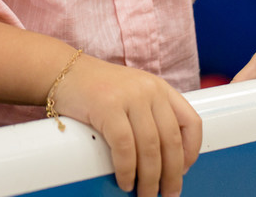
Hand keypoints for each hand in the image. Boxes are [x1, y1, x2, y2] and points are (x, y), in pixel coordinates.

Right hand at [51, 55, 200, 196]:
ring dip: (149, 178)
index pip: (191, 122)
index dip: (192, 151)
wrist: (63, 71)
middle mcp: (149, 90)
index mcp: (160, 88)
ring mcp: (129, 97)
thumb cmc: (97, 89)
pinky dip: (126, 170)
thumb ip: (150, 116)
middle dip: (172, 174)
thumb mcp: (133, 94)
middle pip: (171, 141)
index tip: (185, 170)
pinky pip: (124, 147)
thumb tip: (165, 160)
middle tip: (168, 194)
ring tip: (144, 194)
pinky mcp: (107, 107)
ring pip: (150, 148)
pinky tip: (124, 181)